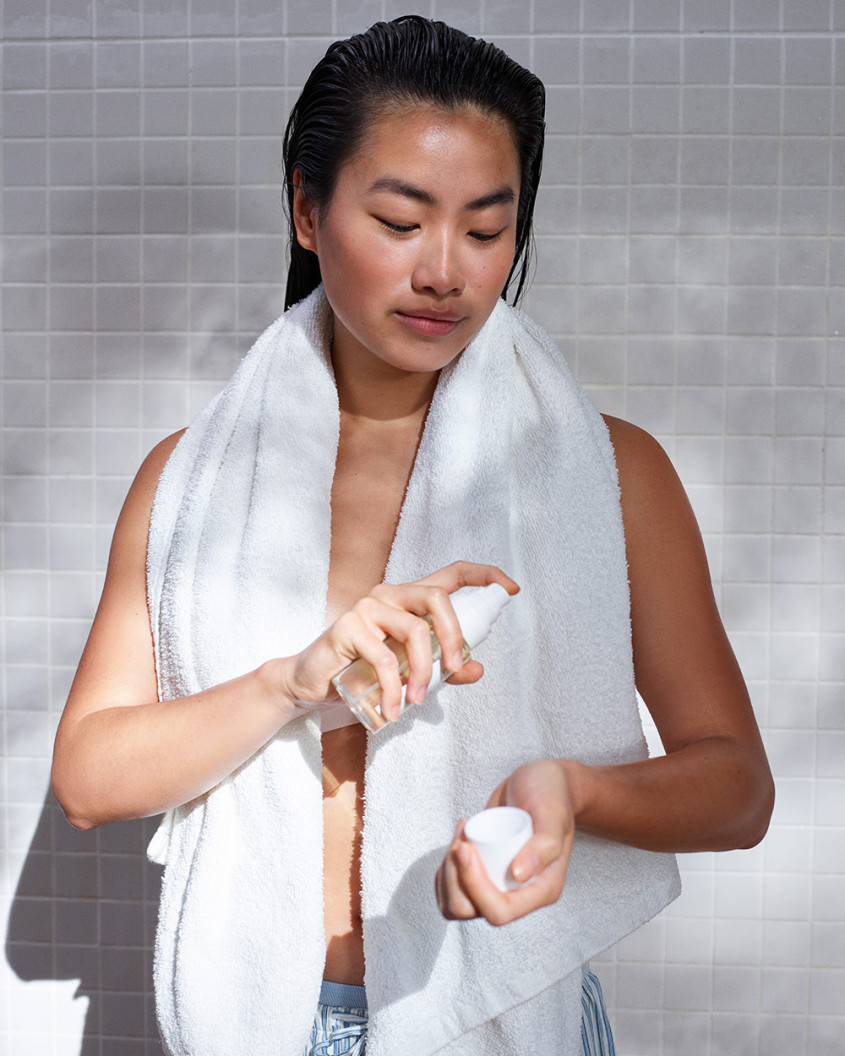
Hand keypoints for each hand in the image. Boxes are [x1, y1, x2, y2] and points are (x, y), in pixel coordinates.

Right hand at [278, 561, 518, 721]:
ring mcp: (367, 608)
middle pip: (437, 598)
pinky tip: (393, 708)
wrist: (311, 684)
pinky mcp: (347, 627)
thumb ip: (443, 669)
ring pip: (414, 631)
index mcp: (409, 600)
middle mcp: (390, 595)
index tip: (511, 589)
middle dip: (455, 636)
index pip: (452, 574)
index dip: (484, 575)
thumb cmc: (362, 672)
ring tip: (419, 700)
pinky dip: (394, 688)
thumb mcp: (409, 672)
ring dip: (424, 672)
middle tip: (455, 669)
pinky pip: (384, 658)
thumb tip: (477, 669)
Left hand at [435, 760, 577, 925]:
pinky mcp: (484, 873)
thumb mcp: (553, 815)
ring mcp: (499, 884)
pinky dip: (445, 868)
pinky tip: (458, 839)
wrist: (543, 783)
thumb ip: (545, 845)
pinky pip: (454, 888)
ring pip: (456, 903)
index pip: (500, 911)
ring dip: (447, 872)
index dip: (474, 887)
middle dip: (455, 877)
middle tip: (461, 841)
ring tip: (460, 835)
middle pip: (469, 910)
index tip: (466, 848)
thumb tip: (518, 875)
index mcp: (541, 890)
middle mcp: (519, 894)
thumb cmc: (552, 797)